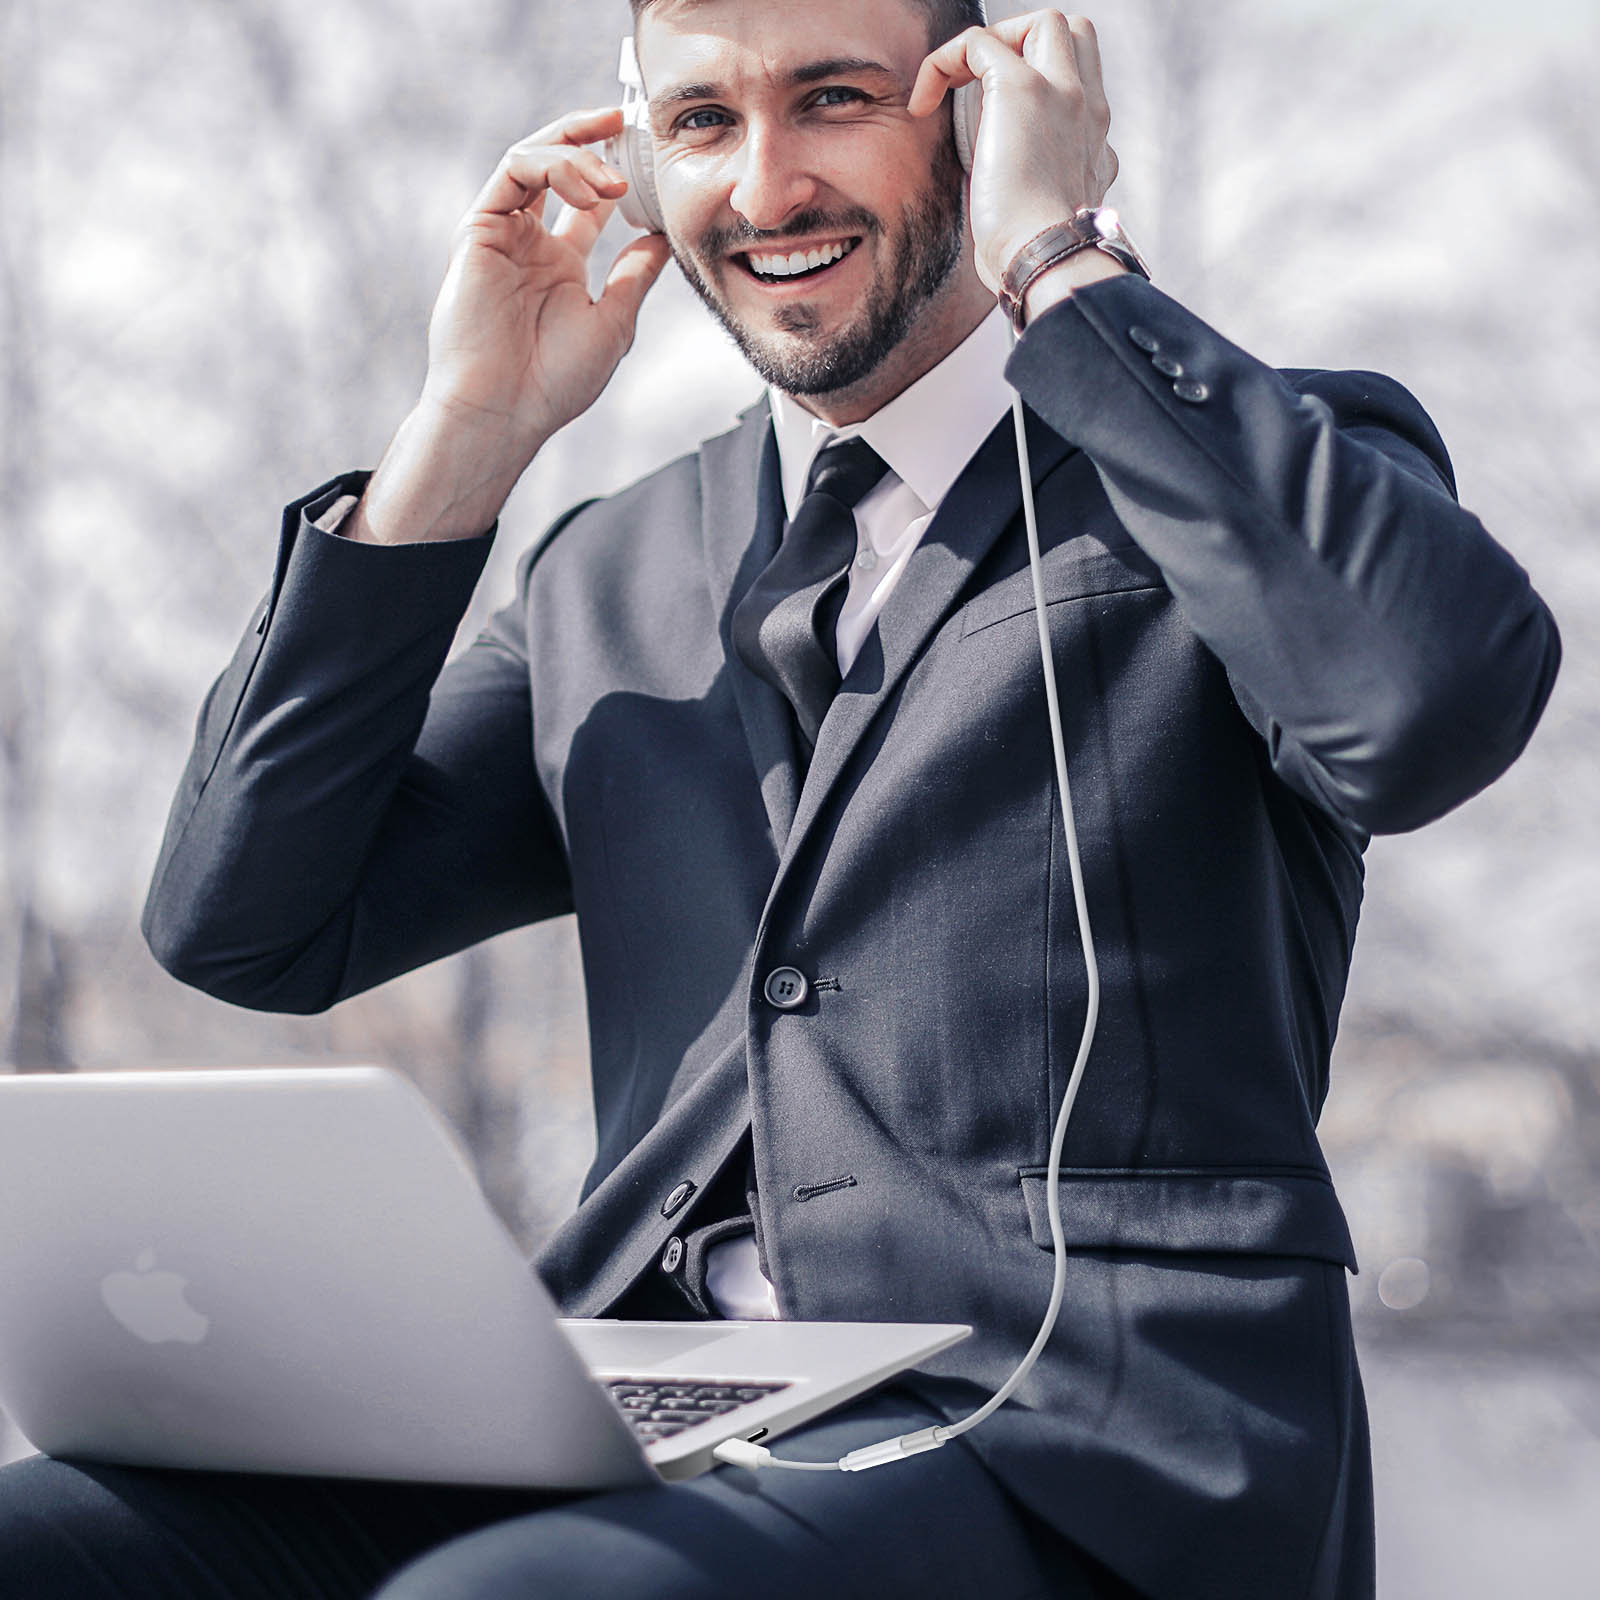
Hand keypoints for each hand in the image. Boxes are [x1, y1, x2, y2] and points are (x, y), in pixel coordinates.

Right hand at [350, 108, 672, 542]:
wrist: (506, 409)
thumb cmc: (555, 381)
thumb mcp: (614, 321)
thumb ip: (636, 273)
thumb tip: (665, 236)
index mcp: (561, 264)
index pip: (588, 200)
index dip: (618, 171)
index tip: (652, 156)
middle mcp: (530, 241)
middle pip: (558, 165)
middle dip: (593, 137)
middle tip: (630, 123)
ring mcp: (503, 232)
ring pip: (536, 157)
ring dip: (579, 154)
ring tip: (613, 180)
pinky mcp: (479, 228)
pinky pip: (513, 169)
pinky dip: (553, 163)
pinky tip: (589, 187)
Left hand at [908, 11, 1118, 293]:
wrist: (1044, 259)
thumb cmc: (1033, 257)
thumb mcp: (1043, 219)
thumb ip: (1037, 193)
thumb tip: (1010, 199)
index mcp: (1094, 140)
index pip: (1081, 79)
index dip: (1041, 76)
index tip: (998, 119)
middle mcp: (1088, 108)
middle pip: (1073, 35)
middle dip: (1025, 45)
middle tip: (981, 90)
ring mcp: (1061, 92)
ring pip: (1040, 23)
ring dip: (991, 45)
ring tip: (952, 90)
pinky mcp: (1022, 89)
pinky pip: (976, 42)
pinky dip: (943, 61)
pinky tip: (921, 104)